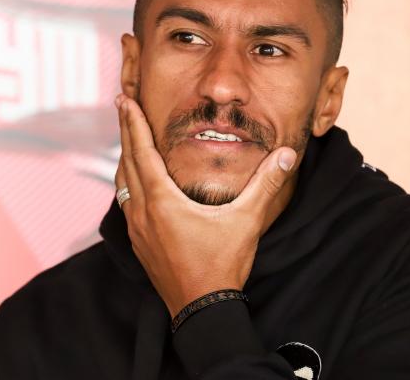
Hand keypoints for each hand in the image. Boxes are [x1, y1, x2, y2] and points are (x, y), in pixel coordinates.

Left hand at [114, 94, 297, 316]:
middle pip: (126, 160)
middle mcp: (142, 211)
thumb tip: (288, 154)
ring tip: (128, 136)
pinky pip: (126, 201)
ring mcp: (137, 228)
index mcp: (162, 200)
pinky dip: (127, 181)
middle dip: (125, 129)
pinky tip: (135, 182)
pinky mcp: (138, 242)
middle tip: (122, 104)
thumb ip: (267, 184)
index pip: (142, 150)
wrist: (202, 310)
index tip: (124, 99)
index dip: (133, 122)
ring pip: (123, 182)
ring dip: (124, 155)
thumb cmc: (222, 265)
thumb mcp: (247, 221)